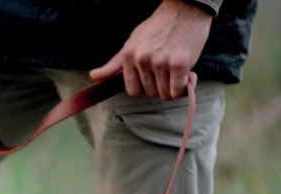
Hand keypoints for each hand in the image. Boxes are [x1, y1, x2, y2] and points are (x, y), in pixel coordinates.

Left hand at [89, 0, 212, 99]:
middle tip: (167, 68)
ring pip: (165, 95)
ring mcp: (160, 62)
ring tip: (176, 68)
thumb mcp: (131, 43)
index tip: (153, 75)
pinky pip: (178, 91)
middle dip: (161, 85)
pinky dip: (185, 87)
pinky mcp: (179, 64)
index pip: (133, 90)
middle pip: (151, 93)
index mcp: (129, 56)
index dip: (145, 86)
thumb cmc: (158, 28)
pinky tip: (187, 73)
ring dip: (174, 87)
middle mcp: (142, 60)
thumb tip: (93, 76)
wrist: (184, 11)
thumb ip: (115, 63)